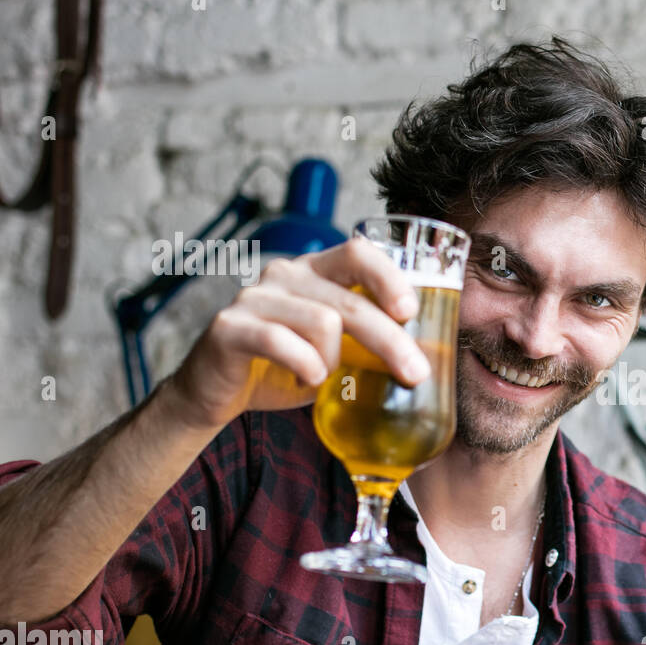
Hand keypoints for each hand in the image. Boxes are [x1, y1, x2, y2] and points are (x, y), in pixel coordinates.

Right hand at [167, 236, 432, 429]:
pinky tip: (308, 380)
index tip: (411, 312)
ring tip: (325, 377)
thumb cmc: (286, 366)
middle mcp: (285, 274)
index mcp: (315, 271)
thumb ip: (369, 339)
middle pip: (351, 301)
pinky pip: (280, 342)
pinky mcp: (229, 327)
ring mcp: (254, 297)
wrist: (217, 391)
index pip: (358, 253)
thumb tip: (427, 359)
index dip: (389, 277)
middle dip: (390, 341)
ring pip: (322, 323)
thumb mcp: (336, 349)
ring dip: (334, 359)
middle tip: (415, 373)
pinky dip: (304, 366)